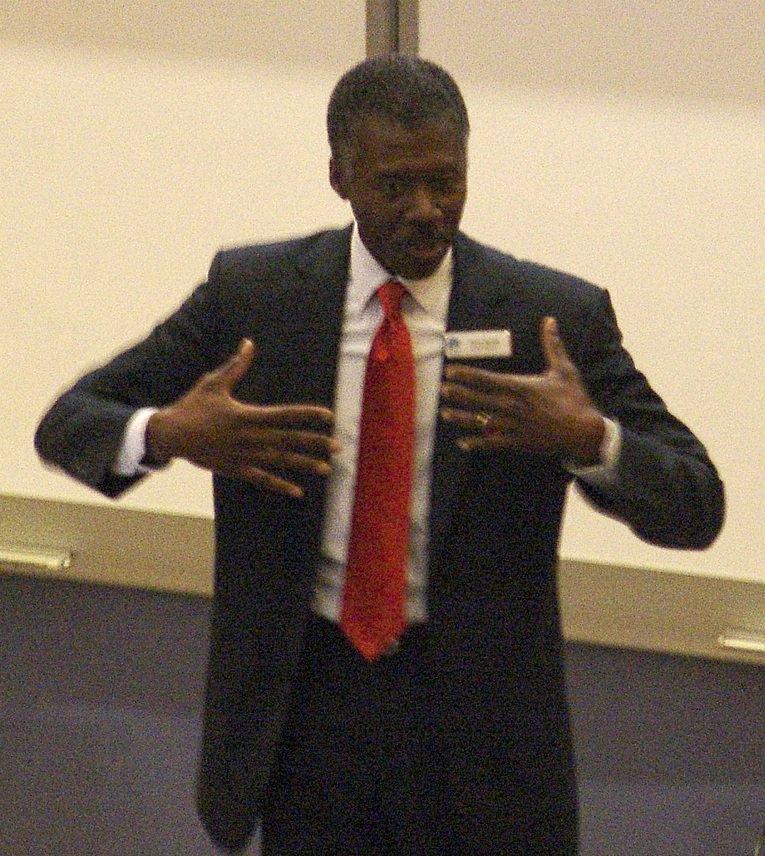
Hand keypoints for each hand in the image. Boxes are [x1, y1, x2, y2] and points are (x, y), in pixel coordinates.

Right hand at [146, 339, 338, 496]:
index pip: (284, 415)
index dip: (307, 415)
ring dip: (304, 465)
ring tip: (327, 468)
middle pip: (288, 441)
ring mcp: (243, 456)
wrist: (169, 435)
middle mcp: (249, 438)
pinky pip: (262, 479)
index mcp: (246, 416)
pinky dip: (280, 486)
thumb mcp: (214, 383)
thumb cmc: (192, 406)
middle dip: (315, 444)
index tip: (328, 416)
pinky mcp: (236, 469)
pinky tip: (298, 492)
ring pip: (280, 462)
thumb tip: (249, 343)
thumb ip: (236, 366)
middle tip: (339, 448)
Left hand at [440, 317, 604, 463]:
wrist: (585, 433)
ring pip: (482, 422)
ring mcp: (515, 426)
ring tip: (444, 414)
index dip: (467, 375)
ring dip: (462, 418)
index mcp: (522, 387)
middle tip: (440, 390)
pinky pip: (493, 443)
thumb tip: (550, 320)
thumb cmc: (575, 399)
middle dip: (458, 394)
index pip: (488, 380)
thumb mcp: (564, 370)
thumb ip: (552, 345)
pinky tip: (462, 442)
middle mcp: (514, 407)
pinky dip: (477, 443)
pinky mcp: (518, 442)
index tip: (450, 371)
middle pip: (480, 399)